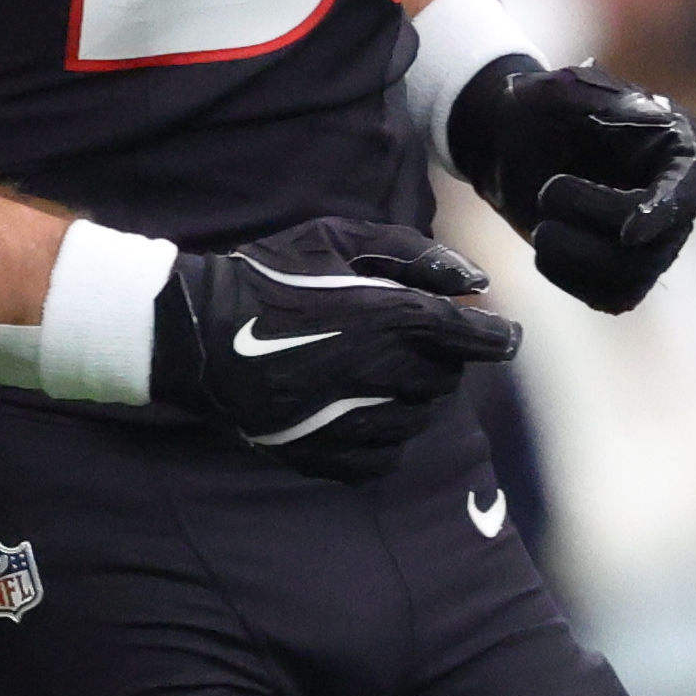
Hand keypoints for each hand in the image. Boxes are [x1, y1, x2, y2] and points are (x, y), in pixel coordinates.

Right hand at [140, 216, 515, 458]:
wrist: (195, 333)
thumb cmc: (268, 276)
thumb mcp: (337, 238)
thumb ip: (415, 254)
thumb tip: (476, 285)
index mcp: (395, 317)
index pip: (482, 340)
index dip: (499, 336)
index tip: (500, 333)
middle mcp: (385, 373)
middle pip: (449, 378)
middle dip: (440, 358)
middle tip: (406, 339)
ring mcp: (354, 418)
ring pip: (420, 419)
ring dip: (413, 397)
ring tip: (380, 375)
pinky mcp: (325, 452)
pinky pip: (383, 458)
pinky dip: (384, 437)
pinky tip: (361, 412)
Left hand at [441, 55, 695, 312]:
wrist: (508, 141)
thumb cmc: (539, 109)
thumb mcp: (558, 90)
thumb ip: (591, 101)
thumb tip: (631, 115)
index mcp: (677, 147)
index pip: (688, 187)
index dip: (662, 211)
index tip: (628, 231)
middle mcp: (677, 198)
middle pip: (658, 240)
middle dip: (594, 221)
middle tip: (547, 189)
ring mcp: (654, 240)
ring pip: (634, 275)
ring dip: (577, 256)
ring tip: (541, 225)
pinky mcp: (622, 271)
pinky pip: (612, 296)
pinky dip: (572, 278)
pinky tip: (544, 248)